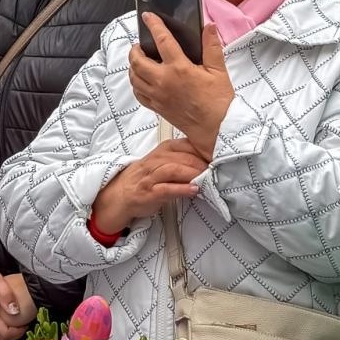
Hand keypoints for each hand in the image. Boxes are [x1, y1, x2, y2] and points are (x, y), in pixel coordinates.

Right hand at [92, 139, 207, 234]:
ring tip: (208, 179)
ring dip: (193, 174)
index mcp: (164, 150)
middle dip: (202, 164)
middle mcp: (157, 160)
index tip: (220, 158)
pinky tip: (193, 190)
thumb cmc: (145, 179)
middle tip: (218, 171)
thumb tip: (210, 161)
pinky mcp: (149, 192)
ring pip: (174, 169)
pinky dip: (181, 189)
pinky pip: (166, 188)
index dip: (204, 151)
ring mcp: (151, 176)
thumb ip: (184, 160)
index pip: (187, 145)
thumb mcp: (164, 163)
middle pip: (183, 157)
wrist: (120, 195)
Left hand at [128, 17, 233, 158]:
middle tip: (140, 44)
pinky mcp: (157, 107)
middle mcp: (164, 81)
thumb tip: (209, 27)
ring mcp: (158, 95)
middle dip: (135, 49)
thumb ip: (212, 47)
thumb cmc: (219, 102)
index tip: (148, 17)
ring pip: (134, 77)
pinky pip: (138, 93)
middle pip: (137, 61)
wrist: (216, 129)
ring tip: (139, 60)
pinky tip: (142, 80)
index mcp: (179, 69)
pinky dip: (136, 84)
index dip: (153, 25)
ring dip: (133, 66)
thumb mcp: (218, 70)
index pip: (161, 40)